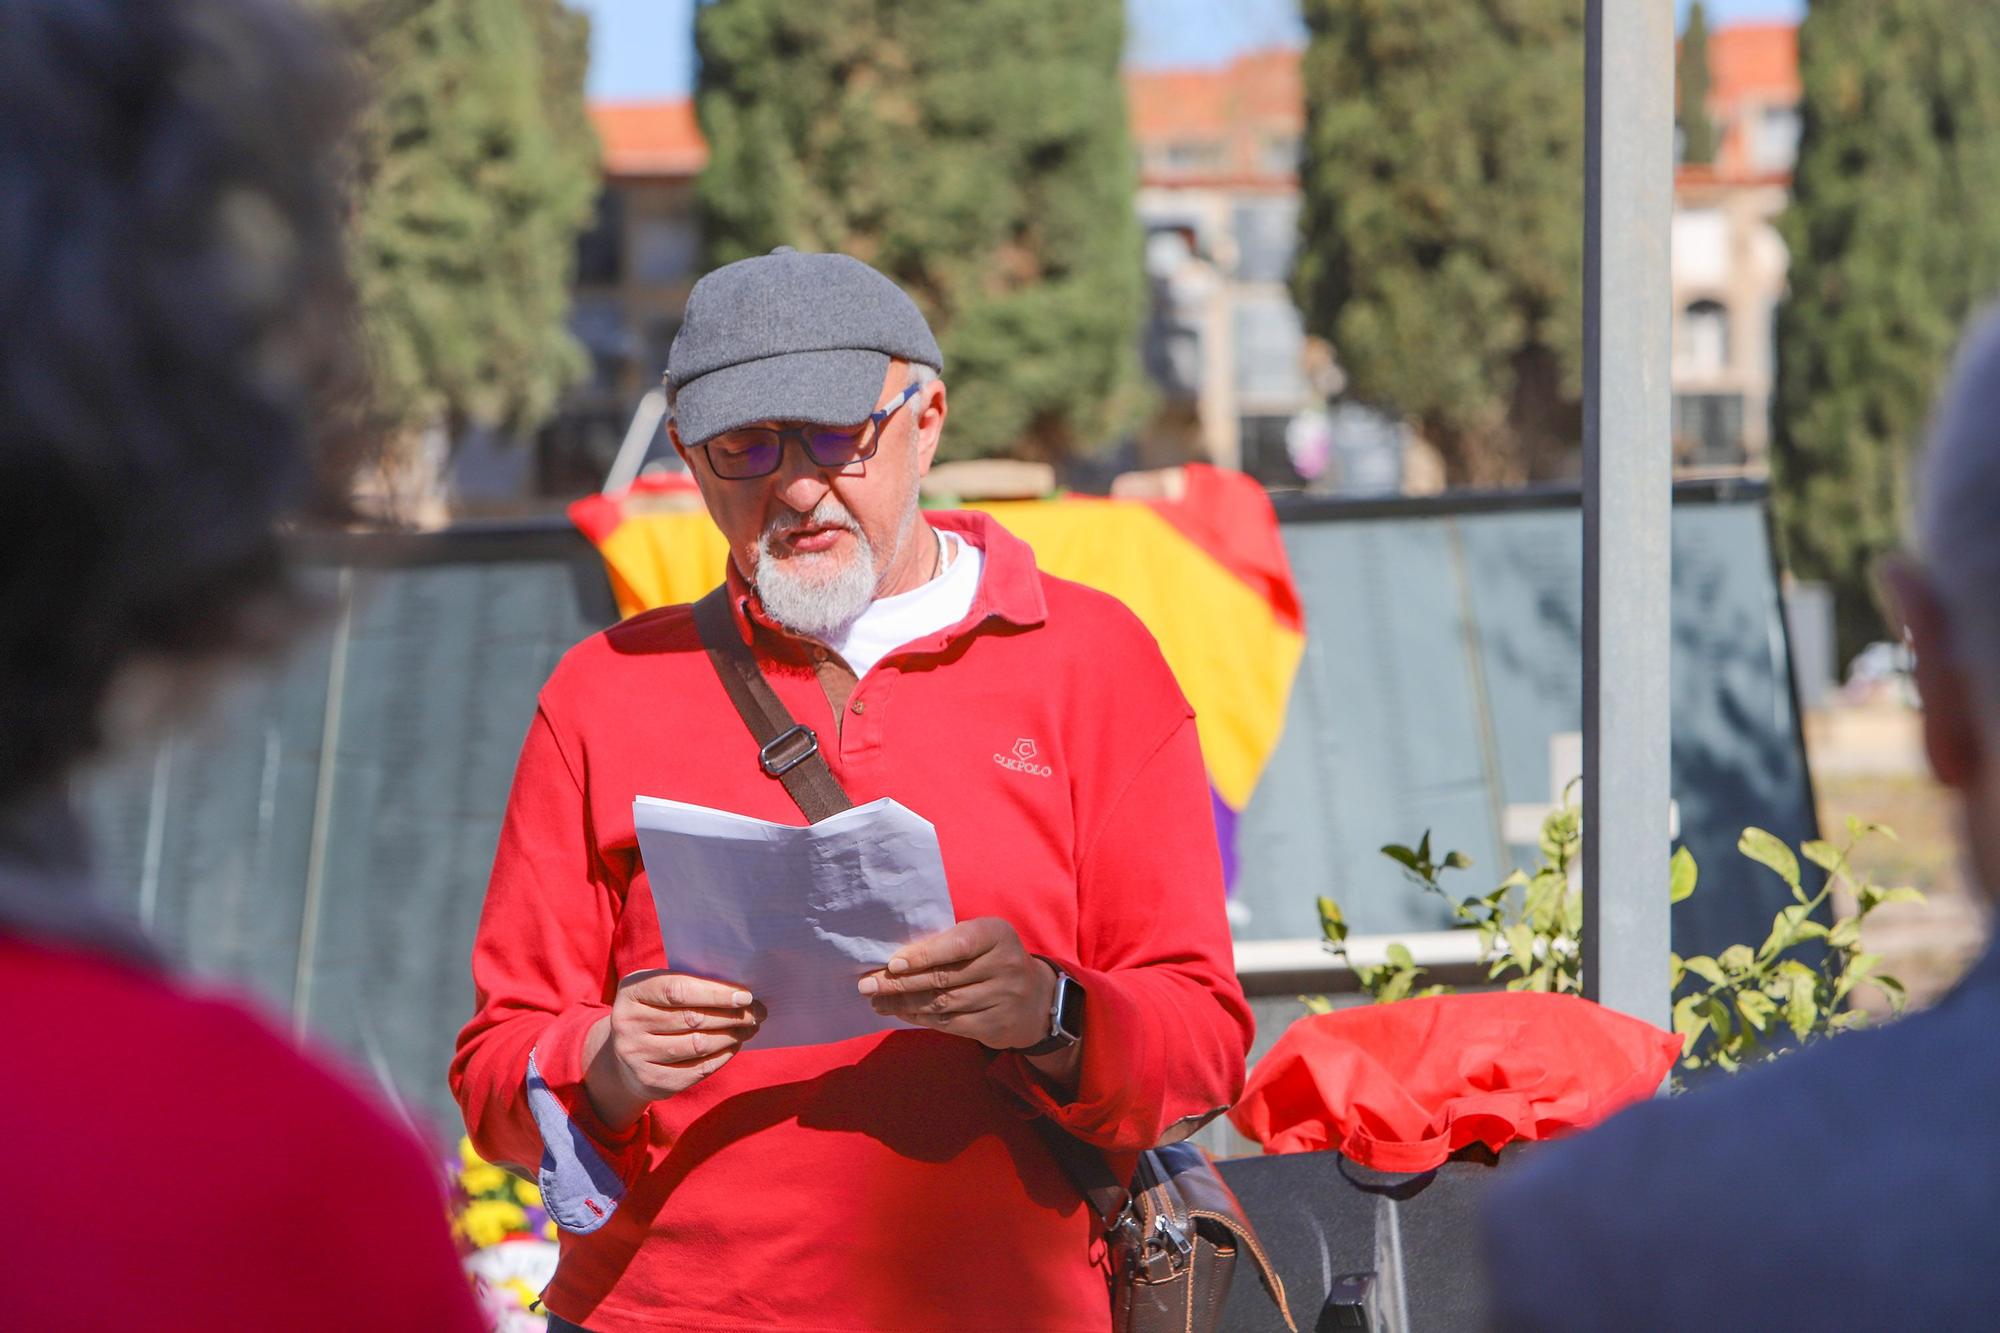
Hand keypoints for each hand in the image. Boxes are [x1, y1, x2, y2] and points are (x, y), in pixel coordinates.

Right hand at [583, 971, 762, 1129]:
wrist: (622, 1054)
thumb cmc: (654, 1011)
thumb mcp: (659, 990)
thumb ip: (690, 984)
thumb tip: (739, 991)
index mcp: (632, 991)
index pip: (677, 990)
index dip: (715, 993)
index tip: (745, 995)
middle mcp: (628, 1024)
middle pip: (692, 1019)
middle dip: (732, 1015)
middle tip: (758, 1011)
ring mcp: (636, 1056)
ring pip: (698, 1045)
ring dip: (732, 1036)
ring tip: (751, 1027)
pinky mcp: (651, 1081)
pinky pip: (696, 1070)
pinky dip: (722, 1057)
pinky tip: (734, 1046)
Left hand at [858, 917, 1055, 1051]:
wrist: (1036, 1000)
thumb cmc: (994, 959)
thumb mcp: (982, 939)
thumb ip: (948, 943)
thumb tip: (896, 958)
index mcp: (998, 934)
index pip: (957, 944)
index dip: (923, 955)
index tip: (892, 964)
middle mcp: (1005, 966)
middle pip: (943, 978)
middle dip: (900, 983)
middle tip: (868, 985)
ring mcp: (1003, 999)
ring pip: (942, 1004)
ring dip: (903, 1004)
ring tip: (877, 1001)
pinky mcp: (995, 1026)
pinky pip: (950, 1024)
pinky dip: (920, 1019)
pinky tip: (900, 1013)